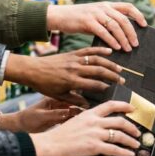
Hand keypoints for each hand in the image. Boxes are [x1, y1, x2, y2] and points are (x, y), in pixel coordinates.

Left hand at [0, 97, 81, 132]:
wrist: (19, 125)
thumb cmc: (28, 118)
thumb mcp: (41, 115)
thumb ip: (56, 114)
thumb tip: (71, 112)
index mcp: (54, 99)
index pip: (71, 98)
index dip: (80, 102)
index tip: (88, 107)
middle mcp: (58, 103)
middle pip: (75, 103)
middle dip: (83, 108)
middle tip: (90, 114)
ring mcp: (59, 110)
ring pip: (73, 111)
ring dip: (79, 114)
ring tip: (87, 119)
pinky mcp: (58, 117)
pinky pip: (69, 117)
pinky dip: (74, 120)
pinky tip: (79, 123)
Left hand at [5, 47, 124, 106]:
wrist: (32, 70)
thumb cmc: (44, 85)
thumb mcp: (58, 96)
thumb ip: (74, 100)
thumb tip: (88, 105)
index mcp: (72, 81)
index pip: (94, 84)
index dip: (106, 87)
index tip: (114, 91)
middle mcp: (75, 69)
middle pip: (99, 71)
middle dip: (113, 76)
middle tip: (122, 80)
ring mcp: (74, 60)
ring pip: (97, 60)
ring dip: (110, 64)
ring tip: (119, 69)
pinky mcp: (72, 53)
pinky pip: (88, 50)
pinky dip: (100, 50)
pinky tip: (110, 51)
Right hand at [30, 101, 140, 155]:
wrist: (50, 145)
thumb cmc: (59, 136)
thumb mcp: (75, 121)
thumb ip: (88, 122)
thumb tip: (99, 126)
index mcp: (89, 114)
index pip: (110, 105)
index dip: (124, 106)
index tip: (132, 109)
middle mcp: (94, 122)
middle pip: (120, 121)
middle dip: (132, 127)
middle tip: (137, 132)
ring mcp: (95, 134)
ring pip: (120, 136)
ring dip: (131, 141)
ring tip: (136, 144)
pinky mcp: (94, 147)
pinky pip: (114, 149)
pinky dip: (124, 152)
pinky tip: (129, 154)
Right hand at [46, 2, 147, 51]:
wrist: (59, 15)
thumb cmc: (79, 19)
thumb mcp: (96, 16)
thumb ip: (108, 21)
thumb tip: (123, 35)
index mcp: (107, 5)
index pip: (128, 6)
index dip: (138, 15)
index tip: (145, 25)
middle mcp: (103, 7)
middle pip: (123, 19)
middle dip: (132, 33)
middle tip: (136, 44)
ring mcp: (95, 13)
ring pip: (115, 26)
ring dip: (123, 38)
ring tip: (128, 49)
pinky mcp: (87, 21)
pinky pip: (103, 31)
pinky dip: (112, 40)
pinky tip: (116, 48)